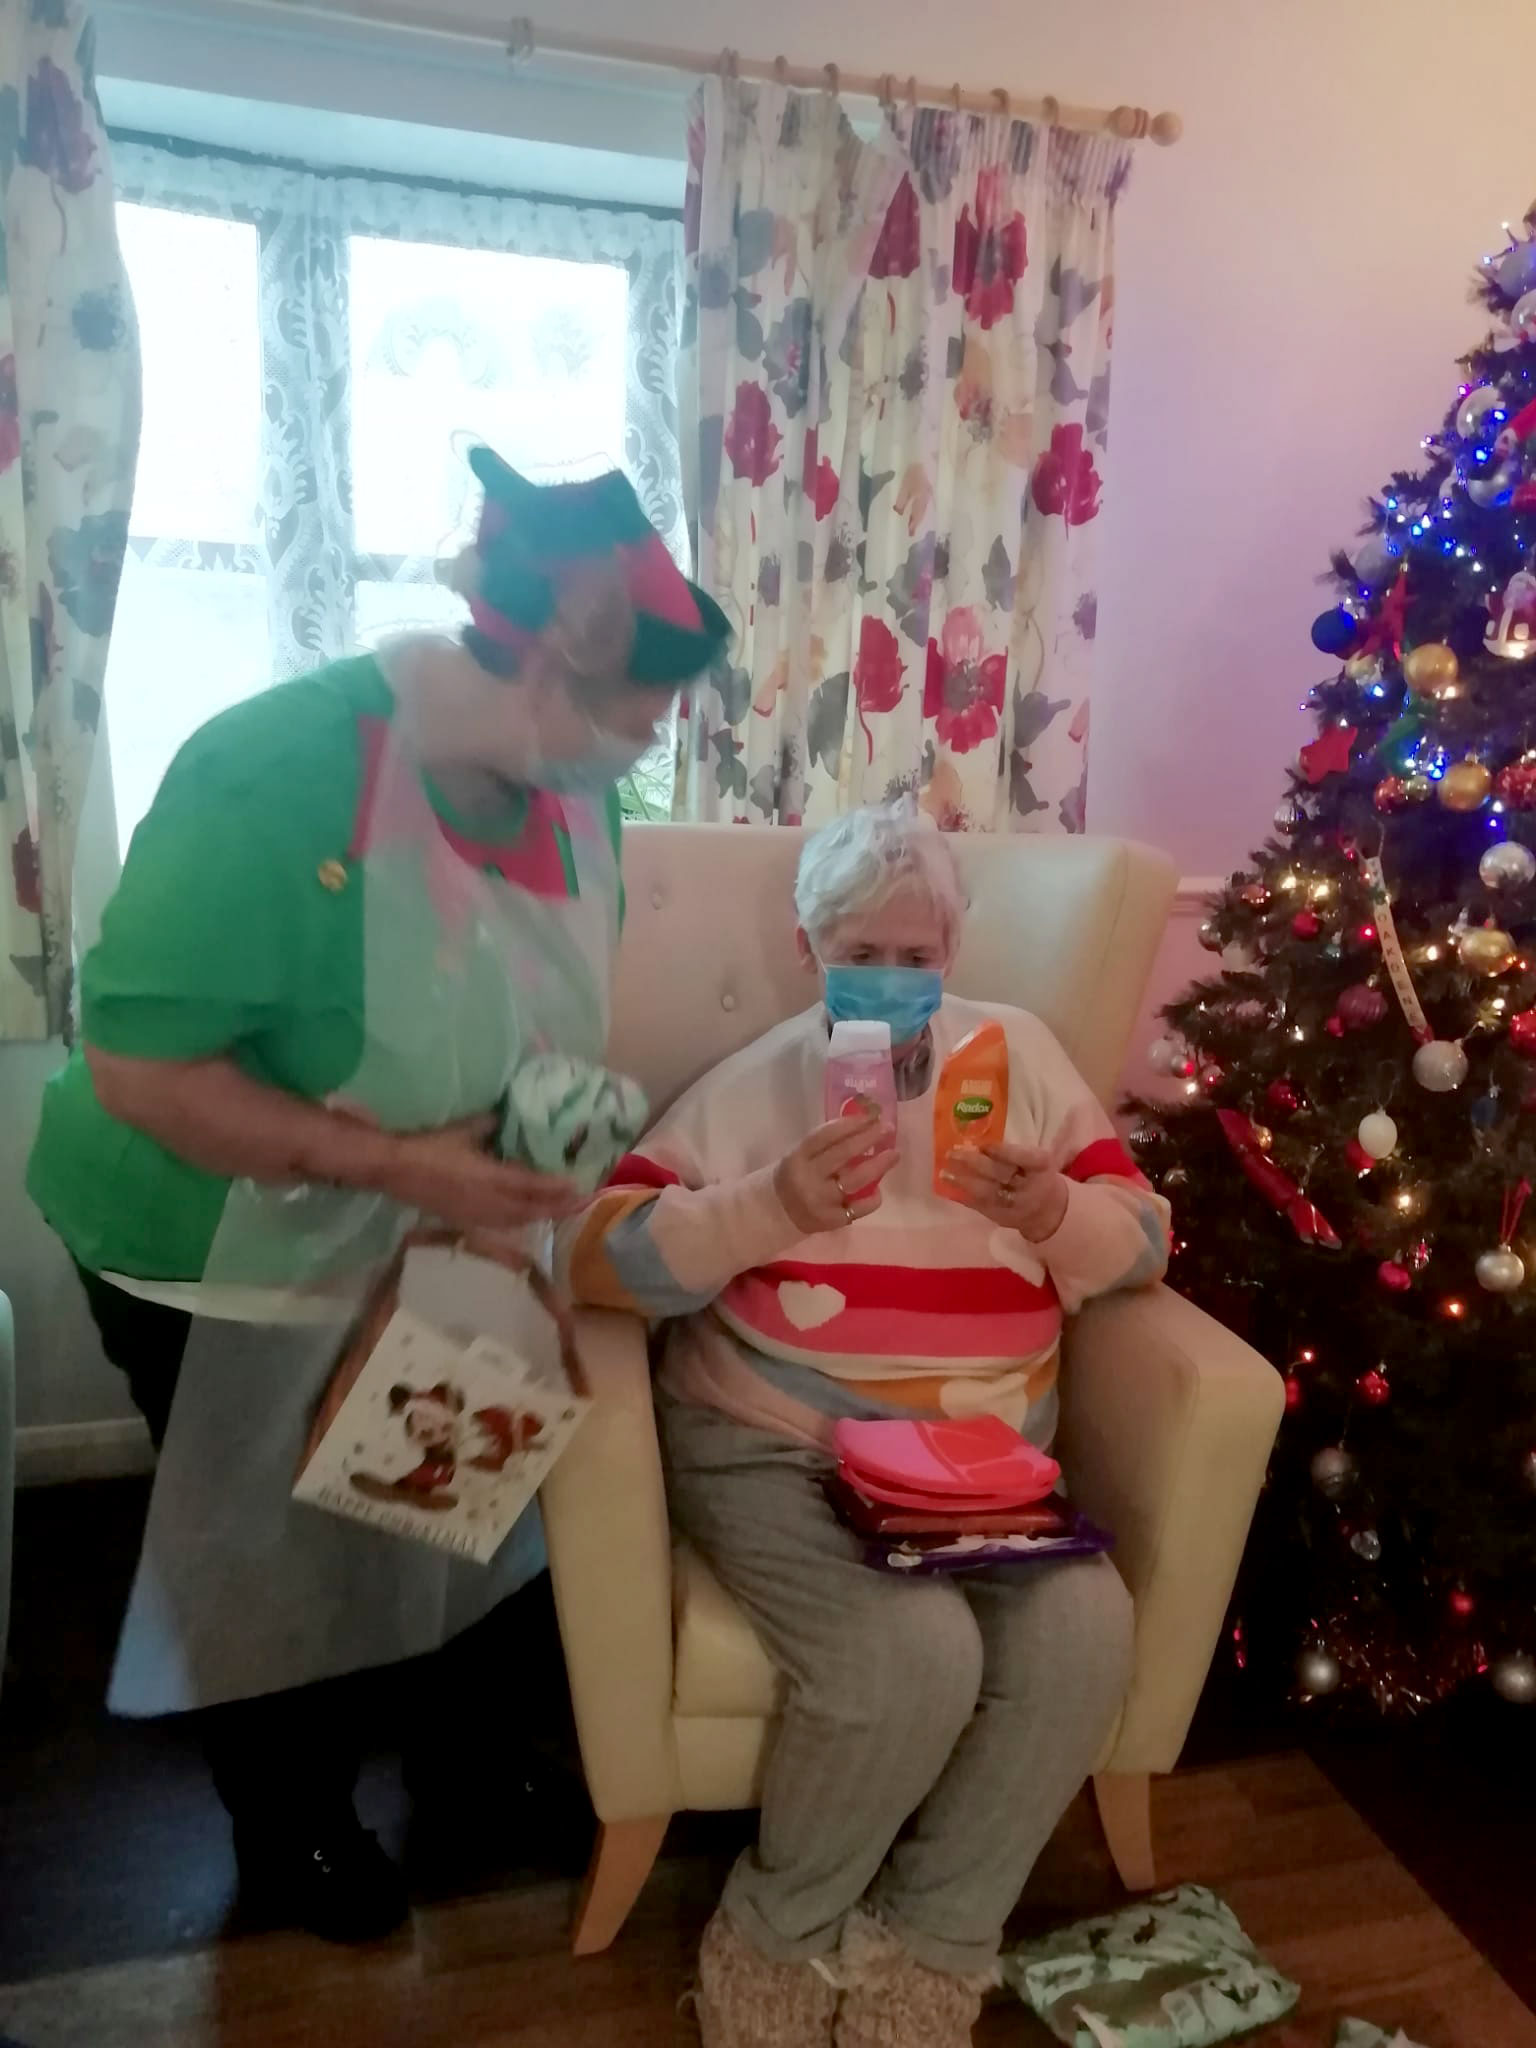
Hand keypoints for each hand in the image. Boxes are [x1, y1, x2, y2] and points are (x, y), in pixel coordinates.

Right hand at [379, 1113, 582, 1232]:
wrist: (394, 1170)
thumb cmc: (428, 1147)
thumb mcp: (462, 1130)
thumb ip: (488, 1125)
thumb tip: (505, 1117)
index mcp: (488, 1177)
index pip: (530, 1185)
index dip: (555, 1188)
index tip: (577, 1186)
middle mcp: (486, 1201)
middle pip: (528, 1210)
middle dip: (555, 1208)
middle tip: (578, 1203)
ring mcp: (474, 1214)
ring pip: (515, 1221)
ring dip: (538, 1217)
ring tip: (558, 1211)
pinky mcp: (462, 1221)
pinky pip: (499, 1225)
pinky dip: (518, 1222)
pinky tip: (524, 1218)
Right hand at [774, 1113, 899, 1234]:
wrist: (774, 1215)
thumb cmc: (793, 1178)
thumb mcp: (799, 1157)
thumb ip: (824, 1145)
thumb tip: (862, 1126)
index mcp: (797, 1158)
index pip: (825, 1135)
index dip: (850, 1123)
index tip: (870, 1115)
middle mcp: (808, 1178)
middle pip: (843, 1153)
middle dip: (868, 1138)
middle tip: (887, 1128)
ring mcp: (821, 1201)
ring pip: (855, 1180)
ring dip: (878, 1165)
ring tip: (894, 1154)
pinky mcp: (831, 1221)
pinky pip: (859, 1208)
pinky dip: (872, 1198)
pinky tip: (877, 1190)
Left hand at [940, 1142, 1068, 1240]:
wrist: (1048, 1211)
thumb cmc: (1036, 1176)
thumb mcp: (1035, 1160)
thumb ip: (1014, 1150)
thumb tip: (978, 1139)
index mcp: (1041, 1166)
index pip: (1024, 1157)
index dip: (1004, 1152)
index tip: (983, 1145)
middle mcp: (1030, 1186)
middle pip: (1001, 1174)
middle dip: (975, 1163)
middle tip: (953, 1153)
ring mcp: (1015, 1205)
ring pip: (988, 1192)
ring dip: (964, 1182)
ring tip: (944, 1173)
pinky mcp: (1002, 1218)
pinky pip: (981, 1206)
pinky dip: (964, 1197)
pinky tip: (949, 1188)